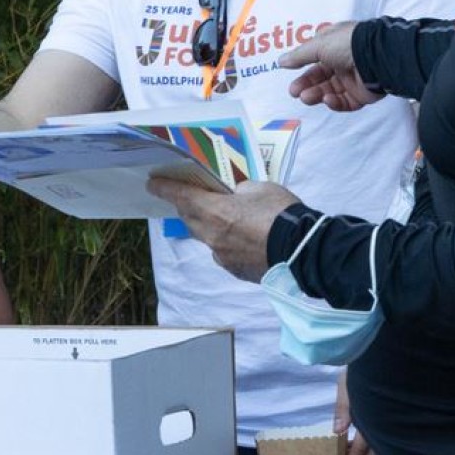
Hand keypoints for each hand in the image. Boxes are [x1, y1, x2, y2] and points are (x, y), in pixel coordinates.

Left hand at [145, 177, 300, 282]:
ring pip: (206, 237)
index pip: (181, 196)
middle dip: (188, 206)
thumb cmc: (281, 214)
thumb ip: (241, 190)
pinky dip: (226, 242)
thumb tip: (236, 196)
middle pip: (190, 218)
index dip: (165, 188)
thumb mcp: (261, 188)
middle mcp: (211, 235)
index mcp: (214, 211)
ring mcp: (222, 255)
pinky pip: (222, 252)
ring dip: (209, 225)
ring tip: (223, 217)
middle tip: (191, 196)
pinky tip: (241, 238)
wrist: (301, 252)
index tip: (152, 184)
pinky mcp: (234, 269)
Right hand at [281, 22, 382, 111]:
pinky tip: (327, 99)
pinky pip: (344, 102)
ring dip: (316, 94)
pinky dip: (334, 102)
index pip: (315, 57)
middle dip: (306, 84)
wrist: (376, 58)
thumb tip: (281, 61)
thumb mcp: (319, 45)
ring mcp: (353, 79)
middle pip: (320, 77)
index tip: (288, 70)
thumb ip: (299, 55)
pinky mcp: (361, 95)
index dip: (302, 65)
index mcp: (336, 45)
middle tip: (294, 91)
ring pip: (330, 90)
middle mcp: (344, 61)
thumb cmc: (348, 44)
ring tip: (306, 97)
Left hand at [334, 372, 376, 454]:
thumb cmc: (362, 365)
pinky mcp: (383, 414)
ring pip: (378, 444)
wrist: (379, 353)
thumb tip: (338, 431)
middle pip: (373, 448)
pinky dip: (370, 447)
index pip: (364, 440)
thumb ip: (344, 406)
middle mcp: (380, 418)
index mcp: (371, 412)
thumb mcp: (348, 383)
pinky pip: (378, 435)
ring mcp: (384, 417)